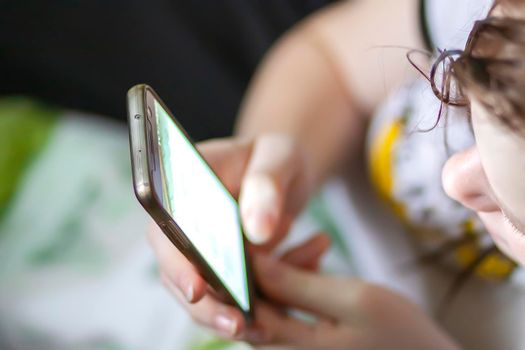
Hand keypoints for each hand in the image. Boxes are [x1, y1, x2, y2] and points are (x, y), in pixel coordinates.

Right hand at [148, 135, 316, 335]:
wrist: (286, 173)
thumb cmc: (275, 157)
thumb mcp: (278, 156)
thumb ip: (266, 184)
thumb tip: (256, 231)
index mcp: (182, 189)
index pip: (165, 230)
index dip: (175, 263)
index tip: (196, 288)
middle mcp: (187, 226)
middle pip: (182, 274)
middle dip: (208, 305)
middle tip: (239, 325)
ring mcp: (206, 253)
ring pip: (212, 294)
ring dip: (243, 310)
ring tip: (274, 320)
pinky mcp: (230, 271)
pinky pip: (248, 294)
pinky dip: (278, 292)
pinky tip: (312, 255)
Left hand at [248, 255, 459, 349]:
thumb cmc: (401, 334)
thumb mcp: (353, 300)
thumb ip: (297, 286)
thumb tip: (253, 264)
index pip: (246, 306)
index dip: (244, 266)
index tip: (252, 233)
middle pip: (258, 303)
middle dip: (273, 264)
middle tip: (294, 234)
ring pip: (273, 302)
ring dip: (289, 271)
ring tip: (319, 246)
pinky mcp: (307, 346)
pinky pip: (288, 309)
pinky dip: (298, 284)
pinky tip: (318, 262)